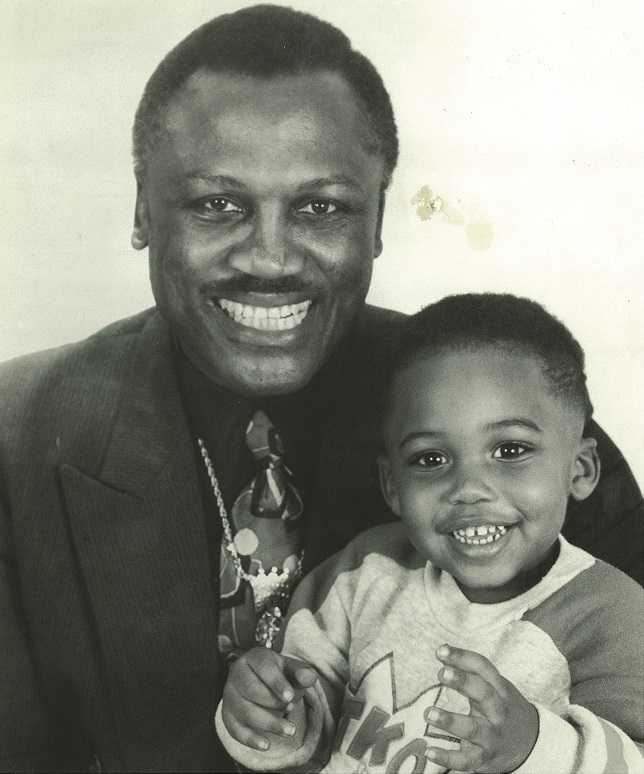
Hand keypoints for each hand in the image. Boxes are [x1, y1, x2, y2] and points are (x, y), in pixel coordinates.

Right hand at [221, 646, 318, 750]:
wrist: (261, 681)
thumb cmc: (279, 674)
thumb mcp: (291, 669)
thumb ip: (301, 673)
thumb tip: (309, 678)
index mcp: (254, 657)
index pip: (264, 668)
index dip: (277, 683)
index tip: (290, 698)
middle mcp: (237, 674)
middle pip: (251, 690)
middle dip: (274, 704)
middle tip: (292, 709)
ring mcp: (230, 695)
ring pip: (245, 712)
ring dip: (268, 724)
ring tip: (289, 730)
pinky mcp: (227, 714)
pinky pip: (235, 729)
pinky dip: (251, 739)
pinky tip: (266, 745)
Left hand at [425, 644, 538, 772]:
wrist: (532, 744)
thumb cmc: (503, 707)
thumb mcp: (494, 686)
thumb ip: (469, 670)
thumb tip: (442, 649)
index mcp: (500, 689)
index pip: (483, 668)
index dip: (463, 657)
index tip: (441, 650)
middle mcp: (498, 711)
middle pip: (484, 694)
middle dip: (463, 682)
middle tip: (442, 673)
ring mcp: (492, 737)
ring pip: (473, 729)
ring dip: (450, 721)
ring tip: (428, 713)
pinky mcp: (485, 759)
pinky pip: (466, 761)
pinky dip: (448, 757)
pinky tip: (430, 752)